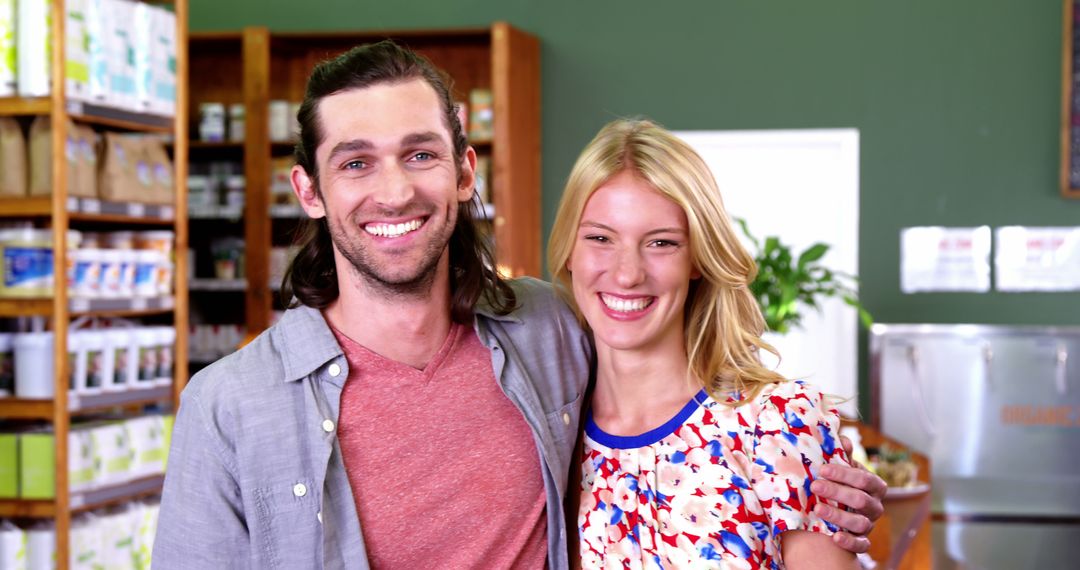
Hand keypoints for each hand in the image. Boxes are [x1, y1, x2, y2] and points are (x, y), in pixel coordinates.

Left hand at [809, 436, 887, 553]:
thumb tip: (843, 440)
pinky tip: (834, 537)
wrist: (838, 511)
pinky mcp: (863, 542)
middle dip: (837, 492)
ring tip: (818, 509)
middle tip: (815, 486)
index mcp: (874, 486)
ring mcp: (870, 525)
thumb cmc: (840, 484)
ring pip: (860, 523)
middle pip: (860, 499)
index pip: (864, 479)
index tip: (822, 469)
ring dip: (839, 516)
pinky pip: (861, 545)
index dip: (844, 474)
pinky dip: (850, 542)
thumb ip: (842, 455)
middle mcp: (875, 506)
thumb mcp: (842, 469)